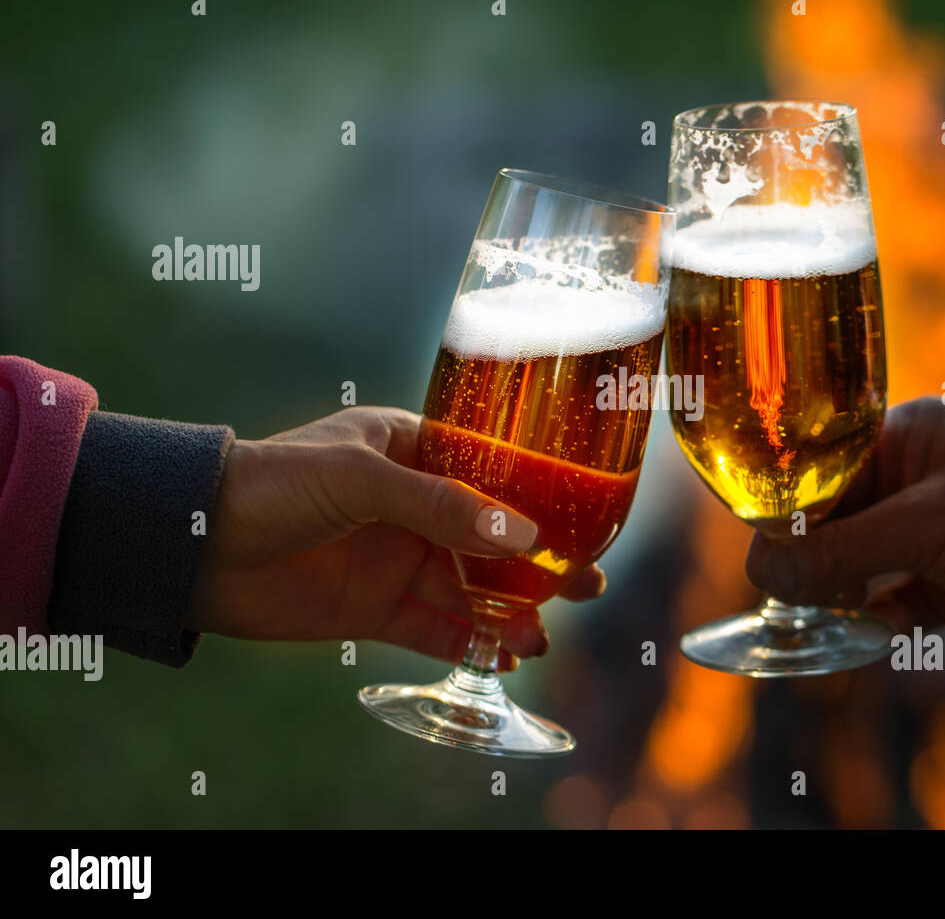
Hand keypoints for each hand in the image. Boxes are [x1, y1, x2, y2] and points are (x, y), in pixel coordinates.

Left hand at [188, 406, 604, 666]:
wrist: (192, 546)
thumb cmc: (272, 484)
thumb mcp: (362, 477)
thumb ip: (442, 507)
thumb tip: (524, 536)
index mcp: (410, 451)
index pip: (490, 471)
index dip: (539, 495)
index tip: (586, 516)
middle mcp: (411, 506)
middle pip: (491, 537)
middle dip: (541, 562)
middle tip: (589, 583)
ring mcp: (394, 559)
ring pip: (470, 588)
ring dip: (510, 610)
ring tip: (543, 634)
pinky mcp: (374, 609)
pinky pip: (435, 628)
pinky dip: (471, 642)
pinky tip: (504, 656)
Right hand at [746, 397, 944, 649]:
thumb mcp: (922, 525)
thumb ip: (841, 549)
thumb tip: (767, 572)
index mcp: (898, 441)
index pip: (817, 473)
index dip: (786, 512)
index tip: (764, 553)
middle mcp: (905, 484)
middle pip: (828, 523)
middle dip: (808, 559)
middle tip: (789, 591)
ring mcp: (924, 536)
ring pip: (851, 567)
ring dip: (835, 593)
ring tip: (823, 612)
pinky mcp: (943, 585)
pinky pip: (883, 603)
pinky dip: (870, 619)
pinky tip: (867, 627)